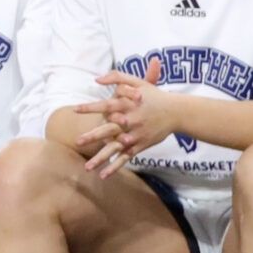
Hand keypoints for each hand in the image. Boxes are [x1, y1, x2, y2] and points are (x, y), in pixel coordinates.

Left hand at [72, 55, 181, 176]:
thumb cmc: (154, 96)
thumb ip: (117, 77)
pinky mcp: (140, 146)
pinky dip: (115, 166)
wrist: (177, 112)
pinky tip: (103, 175)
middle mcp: (131, 122)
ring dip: (101, 158)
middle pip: (110, 130)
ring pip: (116, 149)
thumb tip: (96, 79)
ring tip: (87, 168)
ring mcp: (136, 136)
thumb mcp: (138, 82)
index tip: (75, 109)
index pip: (107, 106)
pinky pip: (125, 158)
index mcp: (128, 106)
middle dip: (94, 136)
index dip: (91, 107)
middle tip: (77, 141)